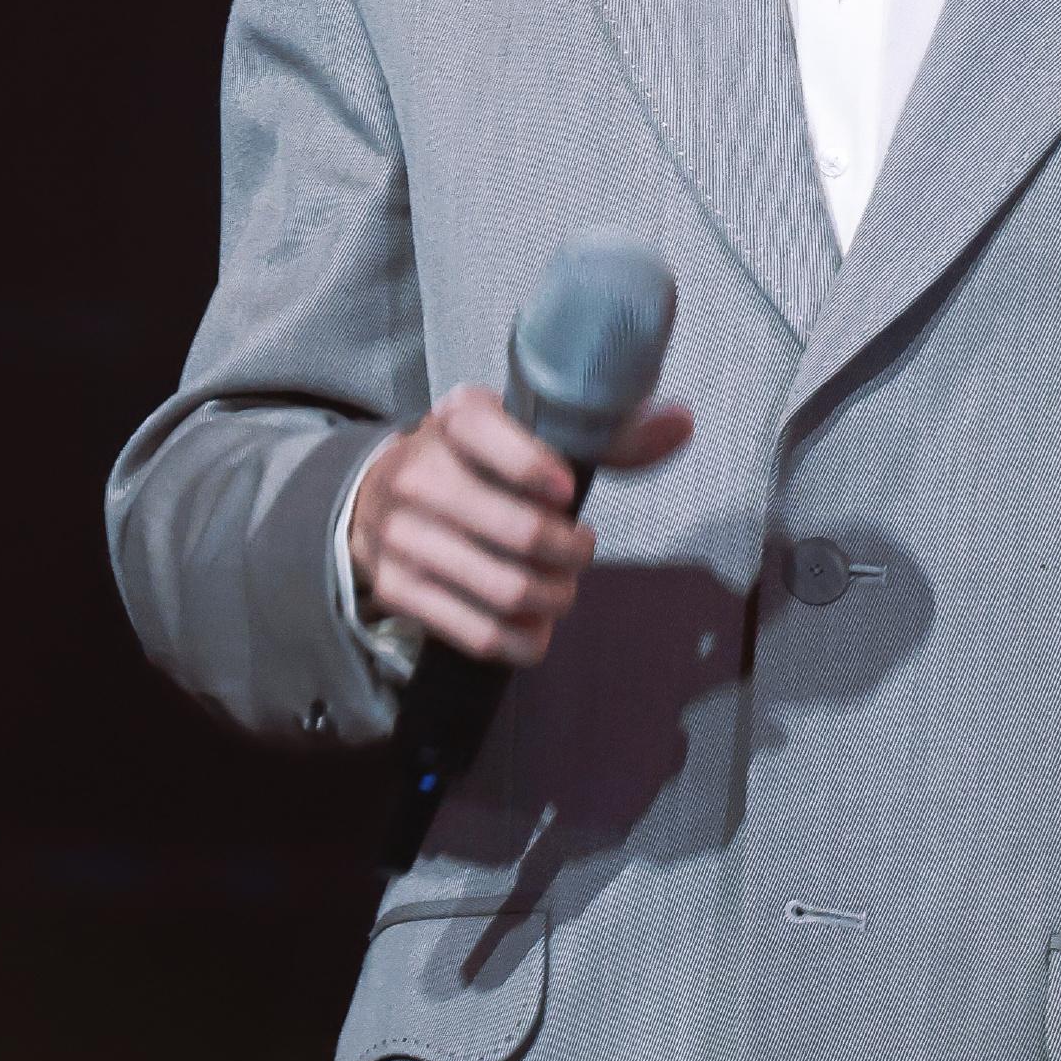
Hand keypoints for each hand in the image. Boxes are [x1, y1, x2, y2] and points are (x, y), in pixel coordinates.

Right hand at [348, 381, 693, 665]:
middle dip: (570, 553)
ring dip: (554, 599)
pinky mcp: (397, 586)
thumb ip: (606, 433)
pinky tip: (538, 625)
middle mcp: (418, 472)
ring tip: (563, 590)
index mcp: (455, 420)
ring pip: (504, 588)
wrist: (381, 492)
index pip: (490, 434)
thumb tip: (680, 423)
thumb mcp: (525, 429)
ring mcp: (401, 534)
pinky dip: (524, 640)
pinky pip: (478, 633)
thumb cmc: (475, 460)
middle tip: (581, 552)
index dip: (538, 469)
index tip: (565, 493)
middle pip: (518, 530)